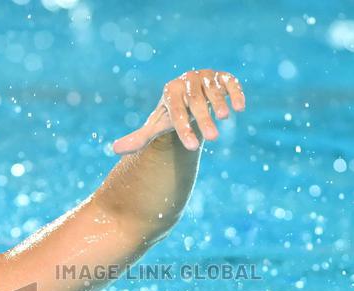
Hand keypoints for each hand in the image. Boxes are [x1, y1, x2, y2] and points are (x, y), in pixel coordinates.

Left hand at [112, 69, 245, 154]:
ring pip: (212, 90)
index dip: (183, 129)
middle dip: (203, 119)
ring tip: (224, 118)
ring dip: (218, 102)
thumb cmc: (171, 114)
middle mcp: (187, 82)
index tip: (192, 147)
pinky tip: (239, 107)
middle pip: (194, 101)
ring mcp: (206, 78)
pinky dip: (235, 92)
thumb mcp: (156, 126)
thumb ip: (138, 138)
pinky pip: (230, 82)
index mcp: (170, 92)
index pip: (176, 111)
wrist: (188, 96)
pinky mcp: (222, 78)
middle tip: (212, 138)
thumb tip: (114, 150)